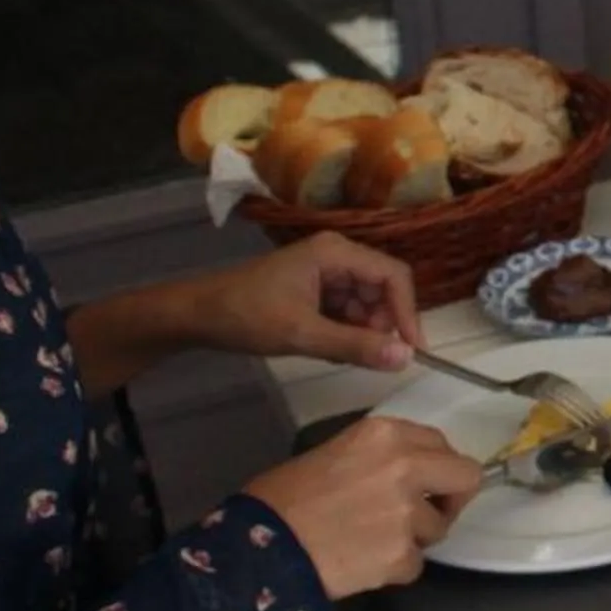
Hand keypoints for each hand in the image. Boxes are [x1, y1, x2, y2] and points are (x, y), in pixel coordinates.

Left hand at [198, 236, 420, 372]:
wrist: (197, 316)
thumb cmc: (247, 316)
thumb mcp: (302, 334)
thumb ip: (356, 346)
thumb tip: (406, 358)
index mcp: (336, 252)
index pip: (393, 276)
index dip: (408, 312)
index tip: (412, 350)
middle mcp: (337, 255)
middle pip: (383, 289)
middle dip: (382, 324)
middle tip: (371, 356)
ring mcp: (327, 272)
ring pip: (367, 303)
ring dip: (363, 331)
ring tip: (341, 353)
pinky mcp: (317, 289)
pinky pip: (348, 310)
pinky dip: (346, 331)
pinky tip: (328, 346)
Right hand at [244, 417, 481, 597]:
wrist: (258, 549)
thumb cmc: (282, 499)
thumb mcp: (332, 453)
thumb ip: (380, 457)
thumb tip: (411, 474)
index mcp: (385, 434)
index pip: (440, 443)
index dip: (435, 467)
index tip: (425, 482)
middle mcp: (406, 466)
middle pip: (466, 477)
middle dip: (452, 498)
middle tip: (428, 513)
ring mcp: (407, 513)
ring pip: (437, 528)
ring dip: (412, 539)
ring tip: (369, 542)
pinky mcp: (401, 554)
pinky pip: (414, 565)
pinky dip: (394, 569)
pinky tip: (361, 564)